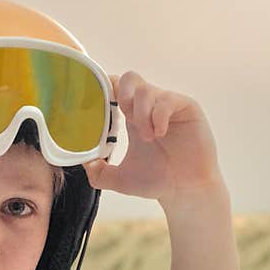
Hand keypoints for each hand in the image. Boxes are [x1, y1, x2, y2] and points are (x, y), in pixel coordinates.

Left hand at [82, 71, 222, 204]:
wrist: (184, 191)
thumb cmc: (156, 181)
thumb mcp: (120, 179)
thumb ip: (99, 173)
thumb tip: (83, 163)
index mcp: (132, 117)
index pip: (115, 89)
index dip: (104, 91)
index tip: (98, 107)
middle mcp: (149, 107)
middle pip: (129, 79)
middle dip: (122, 95)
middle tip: (124, 119)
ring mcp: (167, 106)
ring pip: (146, 90)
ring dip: (141, 113)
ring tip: (147, 137)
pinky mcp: (186, 108)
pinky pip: (167, 99)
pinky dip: (159, 115)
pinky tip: (160, 133)